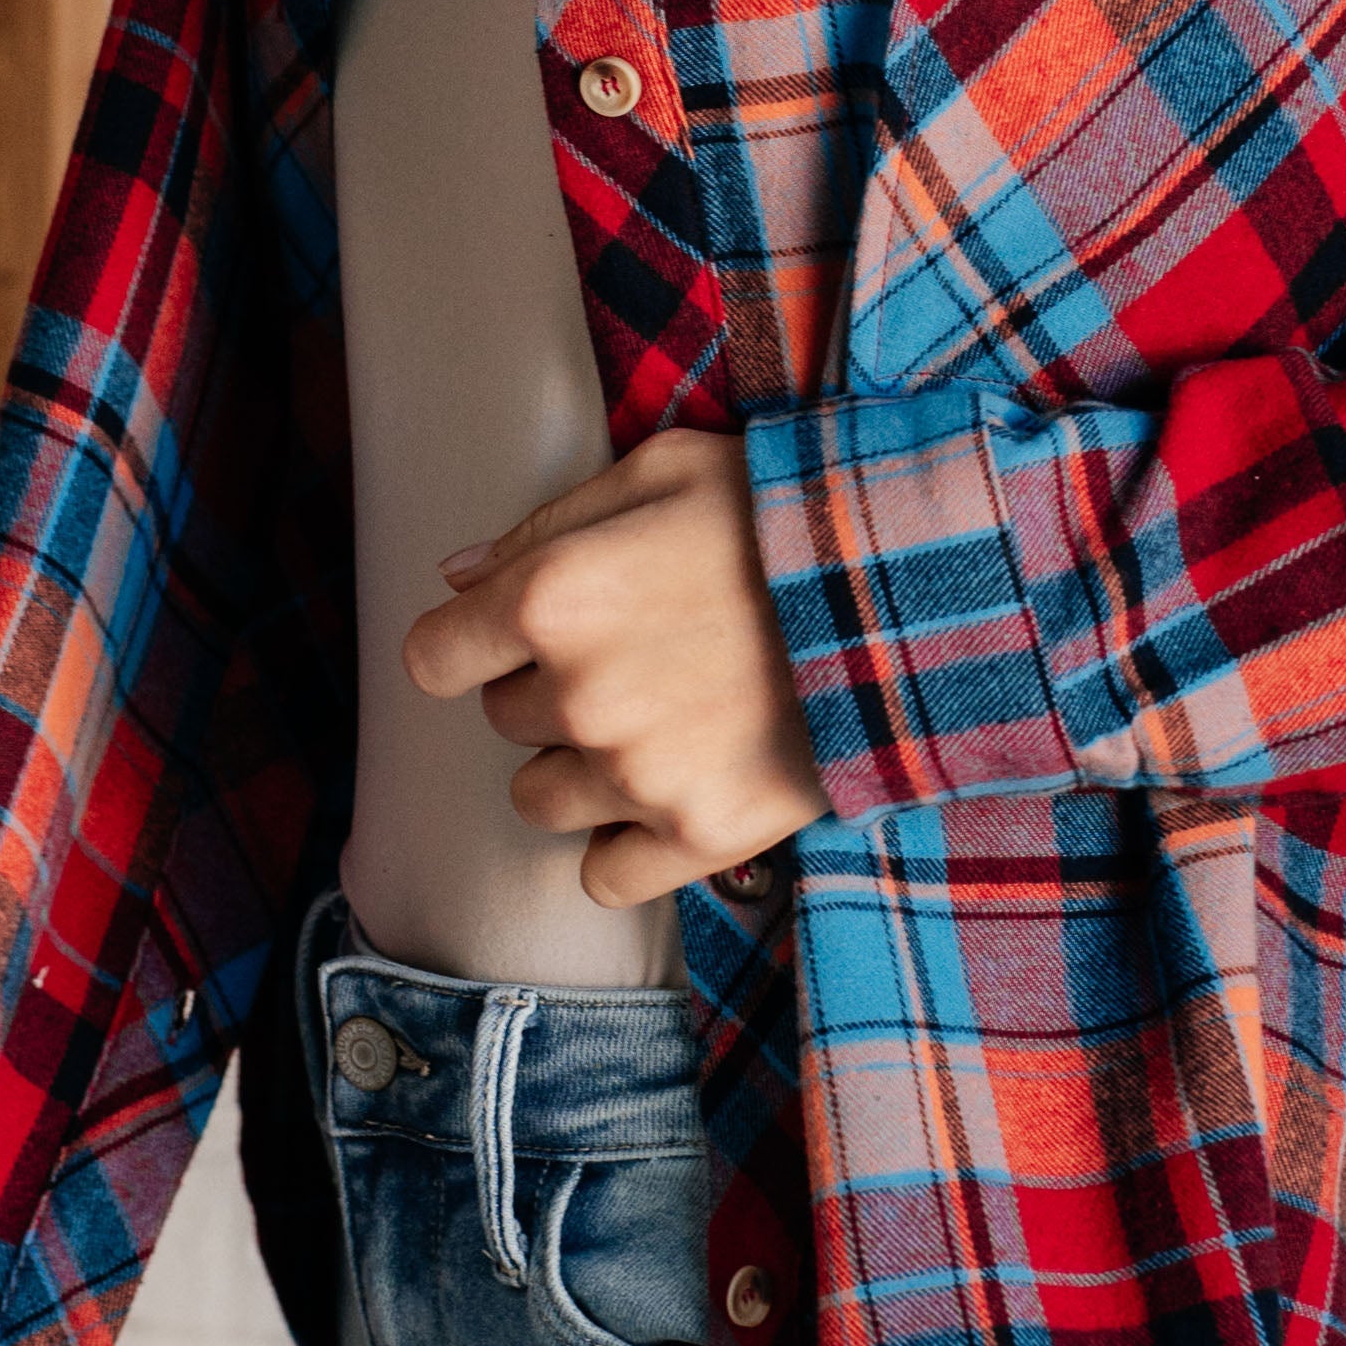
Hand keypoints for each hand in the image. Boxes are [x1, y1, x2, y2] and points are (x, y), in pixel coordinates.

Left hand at [403, 428, 826, 911]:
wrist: (912, 587)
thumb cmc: (781, 511)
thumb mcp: (658, 470)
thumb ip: (545, 525)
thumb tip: (456, 576)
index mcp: (552, 598)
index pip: (433, 658)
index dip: (468, 644)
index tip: (509, 638)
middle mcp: (578, 697)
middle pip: (503, 721)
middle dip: (551, 690)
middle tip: (636, 654)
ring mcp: (637, 777)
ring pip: (540, 802)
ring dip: (582, 768)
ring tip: (660, 721)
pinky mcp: (699, 836)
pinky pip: (603, 875)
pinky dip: (628, 845)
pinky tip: (673, 792)